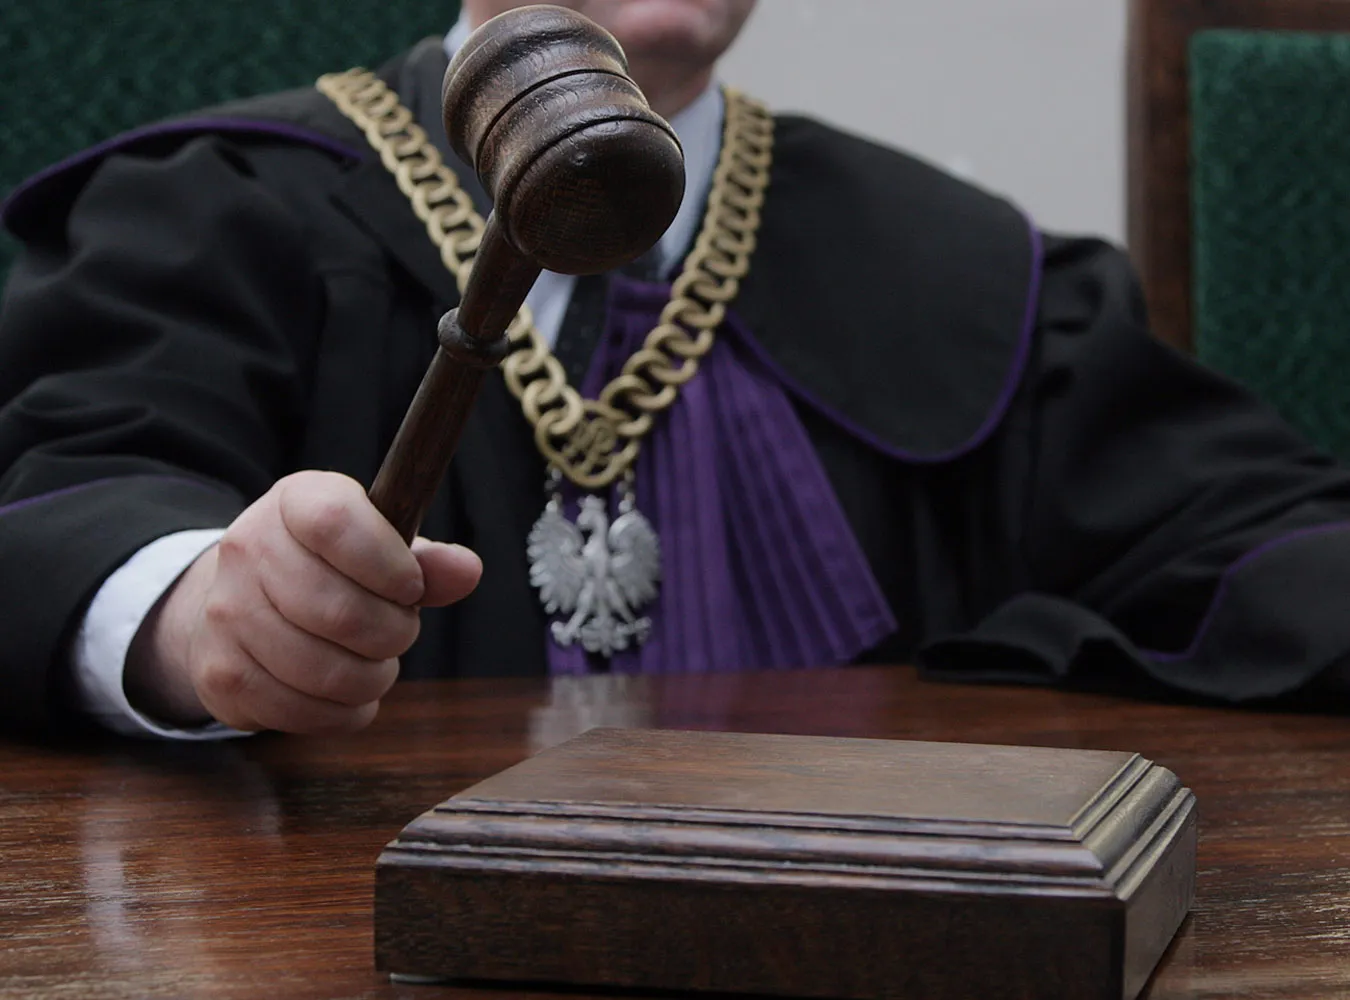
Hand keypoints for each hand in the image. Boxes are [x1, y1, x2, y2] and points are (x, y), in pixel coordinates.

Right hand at [125, 471, 481, 732]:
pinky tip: (347, 693)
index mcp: (294, 501)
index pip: (336, 523)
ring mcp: (225, 613)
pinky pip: (300, 711)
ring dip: (370, 678)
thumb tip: (467, 571)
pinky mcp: (221, 674)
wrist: (239, 601)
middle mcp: (247, 549)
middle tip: (399, 632)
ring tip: (375, 664)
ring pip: (322, 670)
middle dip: (391, 634)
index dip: (387, 564)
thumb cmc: (330, 570)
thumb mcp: (379, 548)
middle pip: (337, 611)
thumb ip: (426, 561)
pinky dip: (342, 712)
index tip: (411, 588)